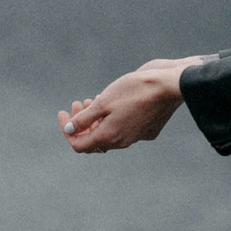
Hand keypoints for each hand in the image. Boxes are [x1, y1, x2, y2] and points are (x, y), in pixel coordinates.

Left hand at [59, 58, 192, 152]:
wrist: (168, 85)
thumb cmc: (134, 90)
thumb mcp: (103, 102)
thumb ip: (84, 119)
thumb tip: (70, 130)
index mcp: (110, 137)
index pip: (80, 145)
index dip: (67, 132)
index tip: (62, 114)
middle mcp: (123, 141)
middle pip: (94, 140)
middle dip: (81, 123)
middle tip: (77, 103)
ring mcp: (136, 136)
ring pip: (109, 132)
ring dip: (96, 118)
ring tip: (91, 99)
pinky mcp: (147, 128)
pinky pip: (124, 127)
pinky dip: (112, 116)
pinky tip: (111, 101)